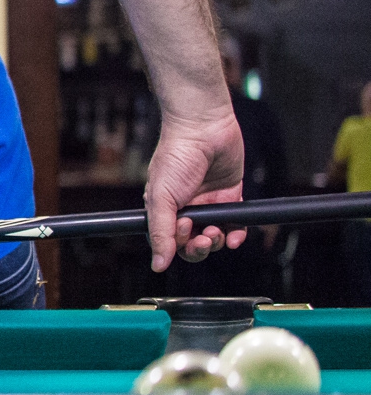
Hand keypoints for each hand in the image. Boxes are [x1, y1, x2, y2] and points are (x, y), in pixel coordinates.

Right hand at [142, 110, 245, 271]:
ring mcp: (209, 204)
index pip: (171, 241)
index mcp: (165, 208)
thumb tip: (158, 265)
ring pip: (215, 236)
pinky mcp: (230, 197)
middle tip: (204, 238)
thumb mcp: (161, 197)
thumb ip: (160, 232)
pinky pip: (235, 224)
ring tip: (217, 233)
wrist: (204, 129)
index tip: (185, 230)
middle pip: (194, 243)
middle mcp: (187, 208)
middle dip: (200, 247)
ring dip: (217, 242)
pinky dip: (236, 234)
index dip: (179, 244)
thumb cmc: (177, 156)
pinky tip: (234, 236)